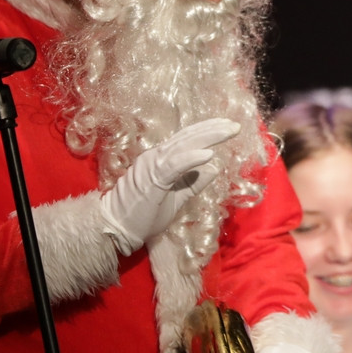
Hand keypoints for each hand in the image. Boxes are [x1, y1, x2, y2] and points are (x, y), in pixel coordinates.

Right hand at [99, 119, 238, 253]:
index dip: (207, 131)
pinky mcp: (152, 178)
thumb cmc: (143, 216)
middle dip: (213, 129)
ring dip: (208, 137)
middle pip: (188, 137)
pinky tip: (209, 153)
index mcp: (160, 159)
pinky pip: (174, 165)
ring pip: (183, 145)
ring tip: (228, 130)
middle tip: (234, 124)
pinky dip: (191, 158)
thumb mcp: (176, 199)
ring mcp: (152, 165)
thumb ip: (193, 184)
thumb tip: (214, 168)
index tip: (227, 126)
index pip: (186, 140)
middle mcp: (155, 156)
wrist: (116, 228)